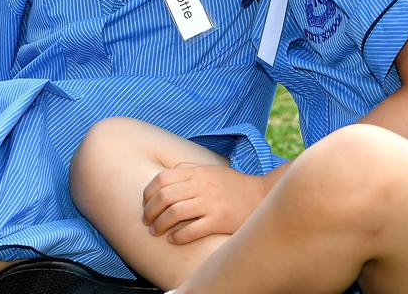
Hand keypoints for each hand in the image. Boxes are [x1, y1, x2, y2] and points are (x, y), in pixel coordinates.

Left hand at [141, 163, 269, 244]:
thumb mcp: (210, 169)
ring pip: (174, 213)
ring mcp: (210, 203)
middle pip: (164, 196)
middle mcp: (202, 185)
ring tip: (156, 231)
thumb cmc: (232, 185)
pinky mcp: (219, 220)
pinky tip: (173, 239)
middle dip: (150, 211)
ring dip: (160, 225)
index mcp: (197, 172)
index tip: (145, 204)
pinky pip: (191, 230)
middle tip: (147, 221)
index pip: (162, 179)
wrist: (262, 196)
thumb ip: (188, 168)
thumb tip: (166, 173)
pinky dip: (177, 236)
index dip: (148, 193)